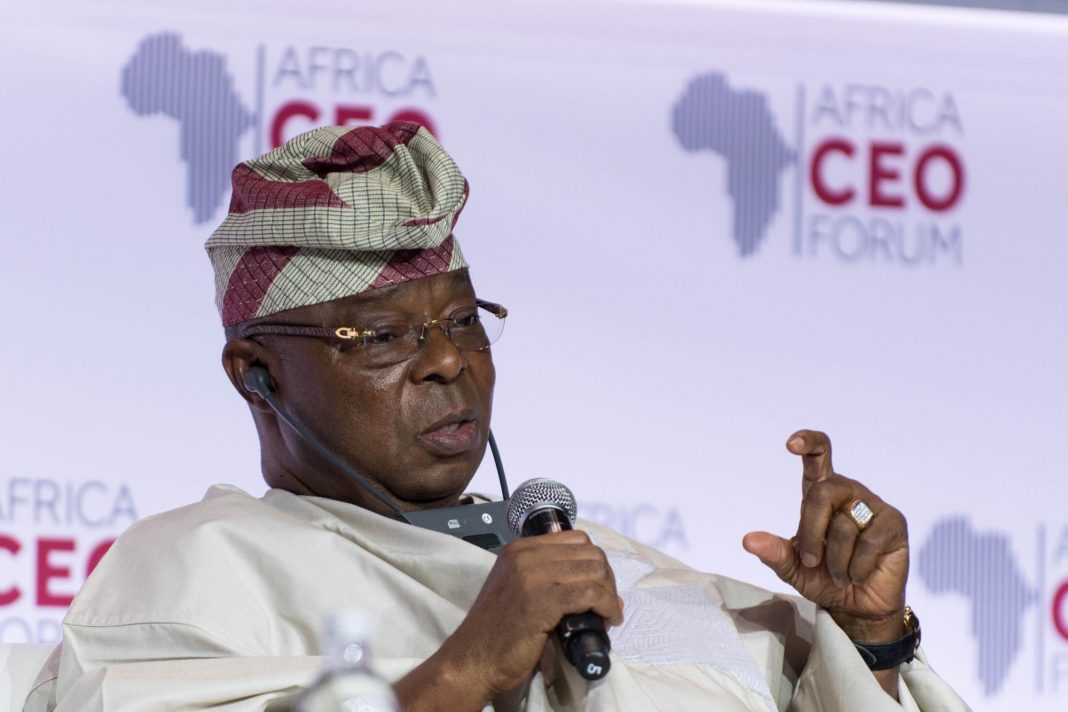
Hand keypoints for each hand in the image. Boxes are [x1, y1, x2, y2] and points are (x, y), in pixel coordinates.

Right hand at [396, 530, 622, 710]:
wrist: (472, 659)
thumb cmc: (495, 632)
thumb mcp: (516, 588)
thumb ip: (546, 577)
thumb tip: (597, 582)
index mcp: (519, 548)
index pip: (576, 539)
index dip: (594, 562)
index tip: (599, 586)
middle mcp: (526, 555)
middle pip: (589, 553)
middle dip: (606, 578)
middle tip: (606, 604)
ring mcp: (534, 576)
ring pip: (594, 571)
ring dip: (609, 594)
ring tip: (607, 615)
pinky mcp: (543, 600)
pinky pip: (591, 594)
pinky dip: (606, 607)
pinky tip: (607, 620)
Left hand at [742, 430, 909, 643]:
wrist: (856, 607)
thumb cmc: (824, 579)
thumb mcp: (793, 568)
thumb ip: (774, 552)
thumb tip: (748, 541)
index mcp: (822, 496)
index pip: (819, 457)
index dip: (808, 443)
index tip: (791, 445)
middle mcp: (848, 493)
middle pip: (823, 492)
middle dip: (811, 531)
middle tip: (812, 561)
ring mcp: (873, 506)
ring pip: (844, 524)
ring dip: (835, 560)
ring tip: (841, 574)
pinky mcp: (894, 523)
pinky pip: (867, 541)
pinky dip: (856, 567)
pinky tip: (858, 575)